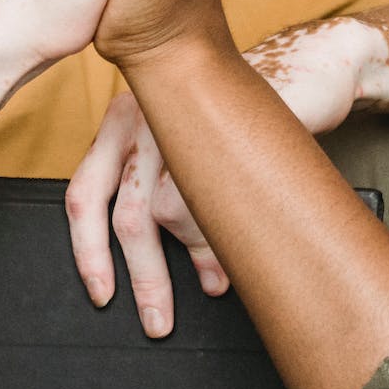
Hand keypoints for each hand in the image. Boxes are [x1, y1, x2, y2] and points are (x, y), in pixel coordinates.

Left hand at [62, 20, 386, 334]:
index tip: (101, 294)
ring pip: (162, 213)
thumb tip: (178, 277)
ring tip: (210, 287)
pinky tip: (231, 259)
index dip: (87, 252)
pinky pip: (204, 199)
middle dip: (143, 277)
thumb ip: (174, 203)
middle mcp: (140, 117)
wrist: (304, 69)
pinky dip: (216, 241)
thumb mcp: (193, 157)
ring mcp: (179, 118)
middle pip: (123, 214)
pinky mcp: (220, 124)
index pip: (84, 195)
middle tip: (157, 320)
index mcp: (122, 125)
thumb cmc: (244, 119)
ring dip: (185, 263)